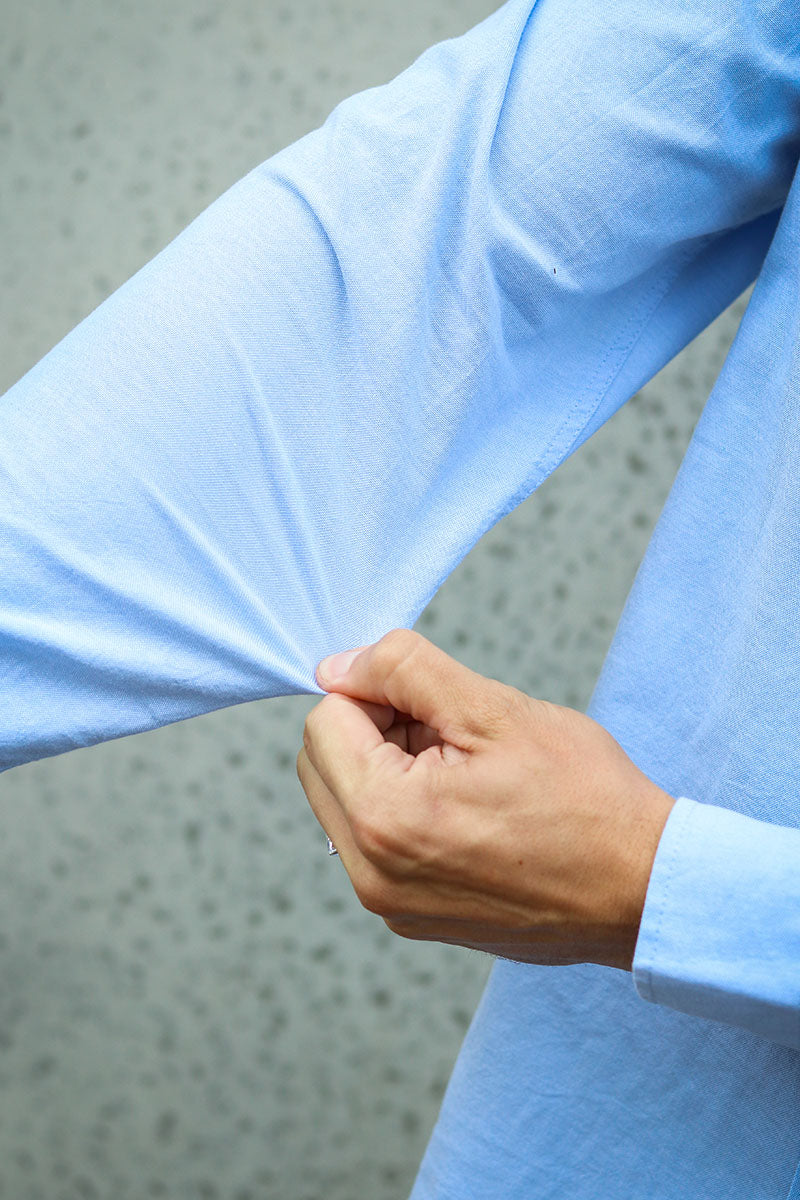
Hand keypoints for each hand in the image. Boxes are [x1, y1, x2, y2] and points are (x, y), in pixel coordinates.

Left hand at [297, 628, 674, 970]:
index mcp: (385, 818)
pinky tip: (472, 809)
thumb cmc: (586, 799)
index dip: (377, 692)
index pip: (325, 721)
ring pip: (347, 803)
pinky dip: (406, 812)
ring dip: (390, 770)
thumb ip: (403, 672)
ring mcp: (391, 906)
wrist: (644, 889)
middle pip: (322, 765)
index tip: (435, 704)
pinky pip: (376, 844)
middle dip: (375, 731)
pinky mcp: (414, 919)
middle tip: (452, 733)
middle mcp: (373, 874)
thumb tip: (336, 667)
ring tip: (469, 773)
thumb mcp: (495, 709)